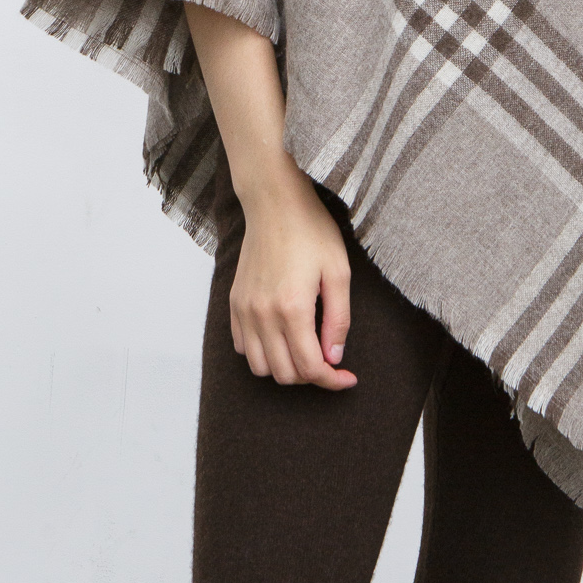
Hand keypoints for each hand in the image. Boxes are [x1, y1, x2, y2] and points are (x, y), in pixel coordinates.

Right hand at [230, 168, 357, 390]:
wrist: (274, 202)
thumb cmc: (311, 230)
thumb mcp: (338, 272)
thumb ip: (338, 320)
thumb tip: (334, 358)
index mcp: (292, 308)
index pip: (310, 367)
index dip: (332, 380)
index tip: (348, 378)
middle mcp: (263, 314)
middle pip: (284, 374)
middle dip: (310, 376)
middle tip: (329, 360)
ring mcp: (245, 309)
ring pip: (260, 367)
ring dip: (285, 368)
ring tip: (305, 350)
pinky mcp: (234, 301)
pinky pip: (242, 346)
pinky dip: (262, 352)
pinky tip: (282, 336)